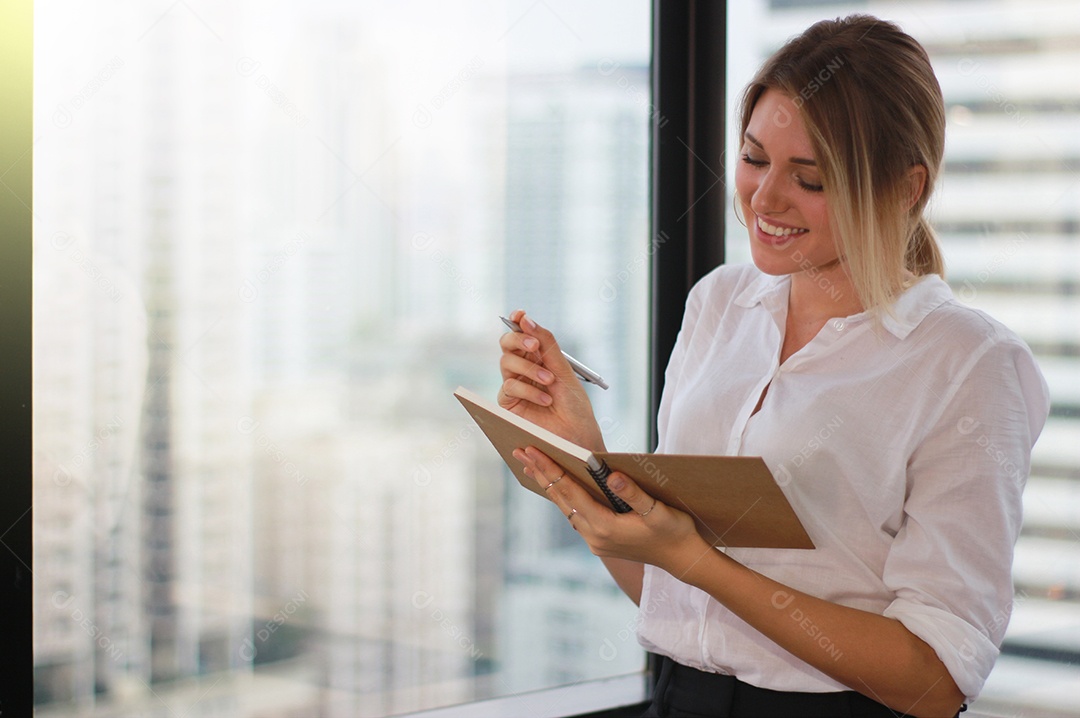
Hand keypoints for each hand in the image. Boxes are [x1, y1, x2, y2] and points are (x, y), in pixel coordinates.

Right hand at [498, 310, 604, 451]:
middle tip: (534, 346)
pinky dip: (528, 390)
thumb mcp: (564, 370)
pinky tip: (545, 398)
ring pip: (506, 361)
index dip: (518, 321)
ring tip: (549, 382)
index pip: (523, 333)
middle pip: (507, 343)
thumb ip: (546, 344)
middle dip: (518, 339)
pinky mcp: (508, 403)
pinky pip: (510, 386)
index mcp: (540, 358)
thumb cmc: (574, 406)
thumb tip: (526, 319)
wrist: (577, 436)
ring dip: (529, 368)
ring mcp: (515, 385)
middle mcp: (525, 368)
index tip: (520, 315)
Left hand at [513, 446, 710, 573]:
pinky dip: (563, 496)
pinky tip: (557, 485)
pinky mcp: (600, 541)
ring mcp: (595, 541)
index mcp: (605, 527)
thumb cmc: (674, 532)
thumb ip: (635, 495)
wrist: (683, 559)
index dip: (551, 469)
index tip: (533, 451)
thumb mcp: (659, 512)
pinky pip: (574, 514)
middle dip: (541, 474)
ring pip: (565, 507)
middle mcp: (594, 536)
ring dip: (549, 485)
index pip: (571, 492)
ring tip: (531, 465)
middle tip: (520, 451)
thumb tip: (613, 476)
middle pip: (561, 499)